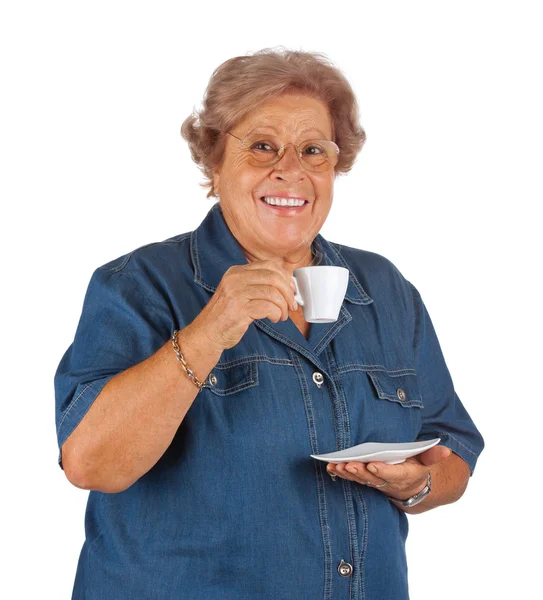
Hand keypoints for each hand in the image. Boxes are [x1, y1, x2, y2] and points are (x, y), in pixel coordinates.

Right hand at [193, 258, 298, 350]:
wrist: (206, 333)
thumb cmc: (226, 316)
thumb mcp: (239, 293)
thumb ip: (257, 285)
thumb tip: (287, 285)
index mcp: (236, 272)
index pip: (269, 265)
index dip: (285, 277)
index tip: (291, 290)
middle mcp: (235, 279)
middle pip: (274, 277)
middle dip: (288, 293)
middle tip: (292, 305)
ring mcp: (236, 293)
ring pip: (273, 292)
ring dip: (283, 306)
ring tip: (282, 315)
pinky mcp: (239, 310)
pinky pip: (268, 307)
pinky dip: (276, 314)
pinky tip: (274, 319)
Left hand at [326, 445, 451, 500]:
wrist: (412, 487)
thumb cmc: (416, 466)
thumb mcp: (426, 461)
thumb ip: (432, 455)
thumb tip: (446, 450)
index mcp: (405, 476)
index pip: (394, 474)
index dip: (383, 471)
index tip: (372, 465)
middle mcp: (389, 483)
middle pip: (374, 479)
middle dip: (360, 472)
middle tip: (348, 465)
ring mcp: (376, 483)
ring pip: (361, 481)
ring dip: (348, 474)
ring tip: (337, 466)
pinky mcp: (366, 481)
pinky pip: (352, 479)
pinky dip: (341, 475)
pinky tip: (331, 467)